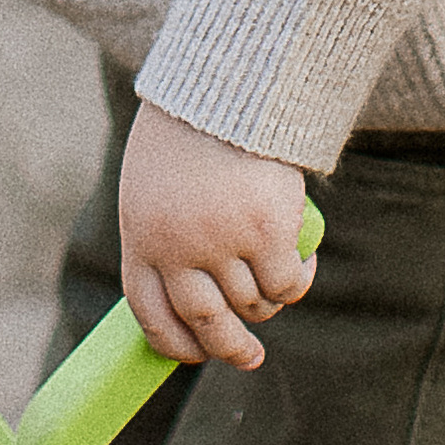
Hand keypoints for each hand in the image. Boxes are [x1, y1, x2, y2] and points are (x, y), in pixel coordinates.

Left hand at [119, 100, 316, 370]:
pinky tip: (303, 265)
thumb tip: (192, 292)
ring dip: (269, 303)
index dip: (172, 342)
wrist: (224, 85)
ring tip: (279, 282)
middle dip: (229, 350)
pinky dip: (298, 282)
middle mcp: (178, 250)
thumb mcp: (155, 183)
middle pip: (205, 323)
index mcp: (142, 237)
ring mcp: (222, 244)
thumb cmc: (188, 129)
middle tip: (249, 359)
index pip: (150, 312)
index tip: (193, 355)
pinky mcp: (266, 233)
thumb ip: (164, 233)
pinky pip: (286, 283)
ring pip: (252, 303)